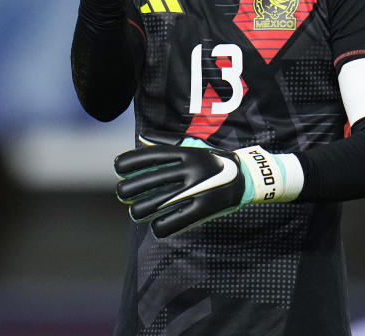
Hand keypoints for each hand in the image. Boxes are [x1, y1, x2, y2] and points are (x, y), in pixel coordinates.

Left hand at [114, 134, 303, 237]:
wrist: (246, 177)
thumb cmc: (214, 160)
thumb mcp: (194, 145)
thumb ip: (167, 142)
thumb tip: (141, 137)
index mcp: (184, 153)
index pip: (149, 156)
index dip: (129, 162)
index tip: (118, 168)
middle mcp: (188, 169)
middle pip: (146, 182)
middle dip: (127, 190)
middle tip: (123, 194)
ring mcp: (195, 190)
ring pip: (154, 204)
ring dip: (139, 211)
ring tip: (136, 212)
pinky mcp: (202, 210)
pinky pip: (171, 223)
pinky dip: (159, 227)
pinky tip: (157, 226)